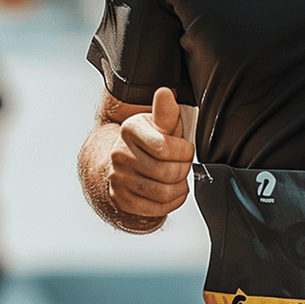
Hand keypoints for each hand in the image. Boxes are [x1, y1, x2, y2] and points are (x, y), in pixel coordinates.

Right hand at [103, 87, 194, 219]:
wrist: (126, 156)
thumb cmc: (149, 138)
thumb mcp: (160, 122)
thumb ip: (166, 112)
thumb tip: (165, 94)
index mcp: (130, 130)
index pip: (165, 148)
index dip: (184, 152)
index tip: (186, 149)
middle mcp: (119, 154)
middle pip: (166, 173)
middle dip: (183, 170)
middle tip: (183, 165)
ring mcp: (118, 178)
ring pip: (161, 193)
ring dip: (179, 188)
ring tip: (180, 179)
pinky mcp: (121, 198)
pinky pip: (152, 209)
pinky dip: (170, 204)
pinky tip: (173, 192)